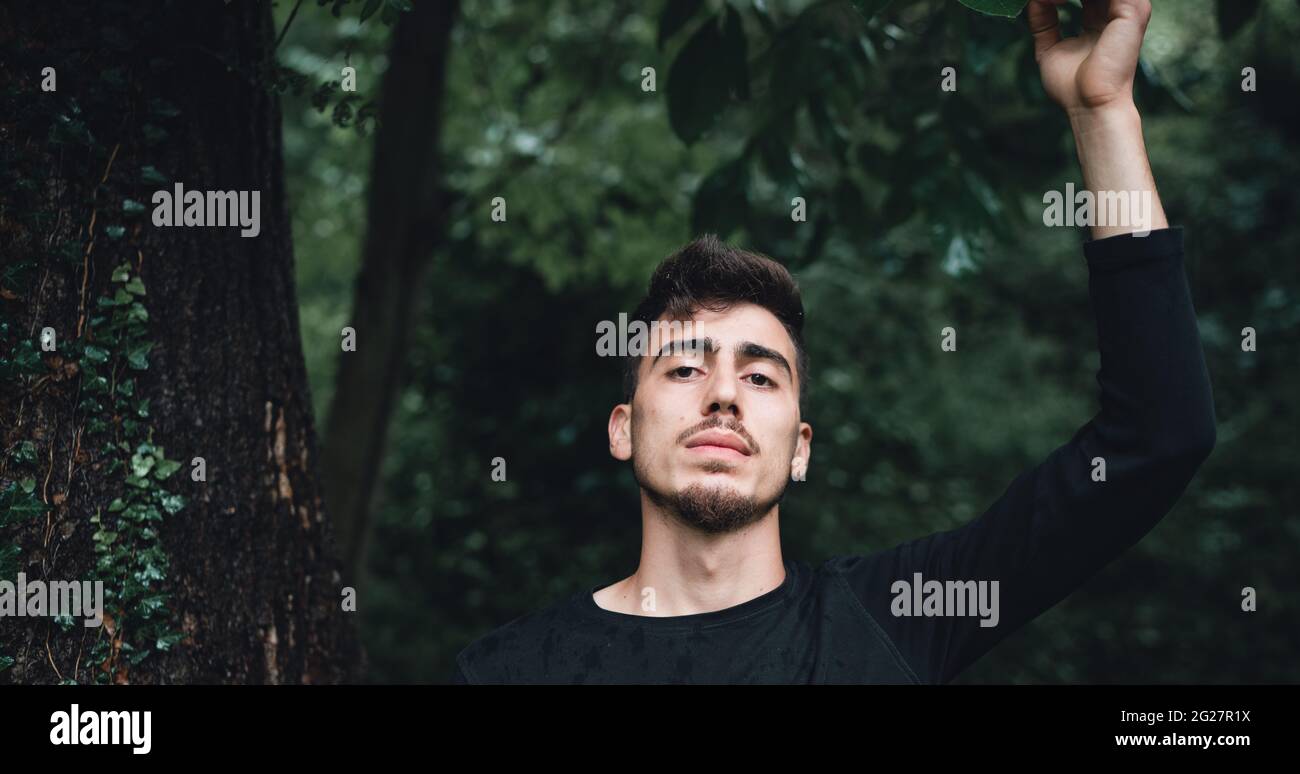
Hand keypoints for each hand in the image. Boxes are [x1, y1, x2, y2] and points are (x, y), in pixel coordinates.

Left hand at [1027, 0, 1152, 113]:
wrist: (1089, 105)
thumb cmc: (1072, 88)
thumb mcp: (1049, 49)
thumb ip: (1043, 24)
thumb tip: (1034, 1)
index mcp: (1102, 20)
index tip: (1039, 3)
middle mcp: (1117, 11)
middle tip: (1042, 1)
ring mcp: (1128, 8)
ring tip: (1046, 1)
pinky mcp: (1132, 10)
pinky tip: (1055, 1)